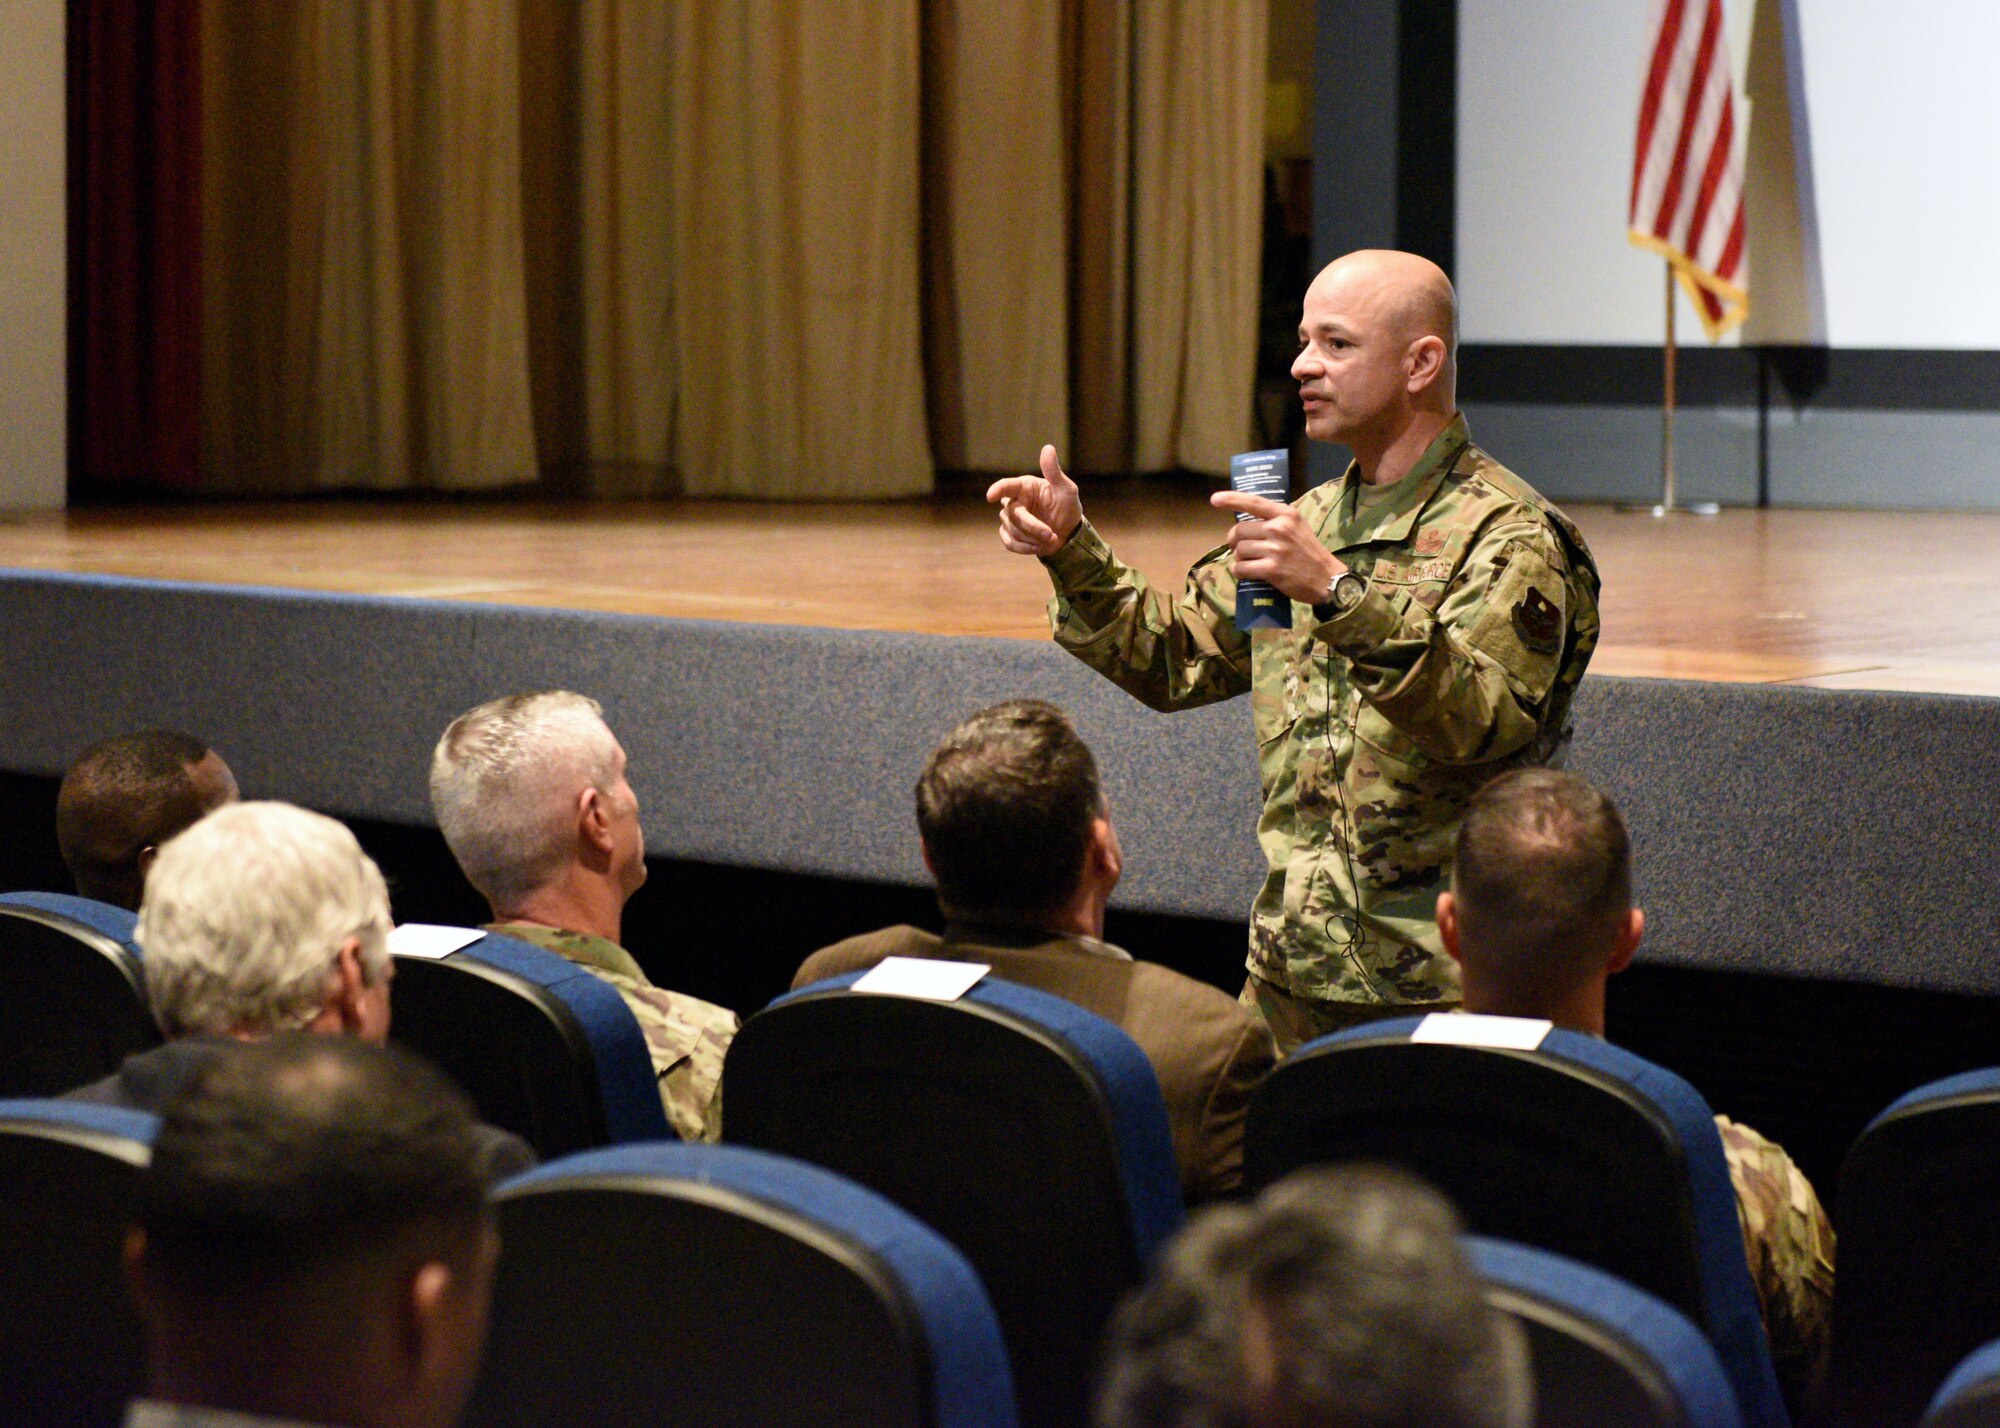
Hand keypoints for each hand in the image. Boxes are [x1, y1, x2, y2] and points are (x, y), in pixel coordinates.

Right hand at [987, 444, 1082, 555]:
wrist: (1068, 533)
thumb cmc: (1067, 508)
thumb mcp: (1066, 490)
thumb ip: (1054, 472)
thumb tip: (1048, 448)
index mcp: (1025, 487)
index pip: (1007, 486)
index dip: (998, 490)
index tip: (990, 496)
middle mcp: (1014, 501)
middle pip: (1014, 515)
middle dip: (1033, 527)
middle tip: (1051, 535)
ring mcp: (1010, 519)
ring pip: (1012, 531)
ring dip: (1033, 539)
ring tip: (1051, 538)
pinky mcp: (1009, 535)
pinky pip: (1010, 543)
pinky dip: (1025, 548)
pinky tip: (1039, 546)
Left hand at [1211, 490, 1345, 603]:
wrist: (1327, 578)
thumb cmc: (1309, 552)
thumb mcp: (1297, 527)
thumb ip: (1275, 521)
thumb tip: (1246, 524)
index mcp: (1285, 514)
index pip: (1254, 502)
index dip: (1232, 500)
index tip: (1215, 499)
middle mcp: (1279, 528)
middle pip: (1239, 531)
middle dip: (1235, 542)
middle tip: (1241, 549)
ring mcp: (1275, 549)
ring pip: (1239, 550)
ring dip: (1240, 558)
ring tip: (1252, 562)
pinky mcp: (1272, 569)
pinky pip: (1242, 568)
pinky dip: (1240, 572)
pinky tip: (1248, 573)